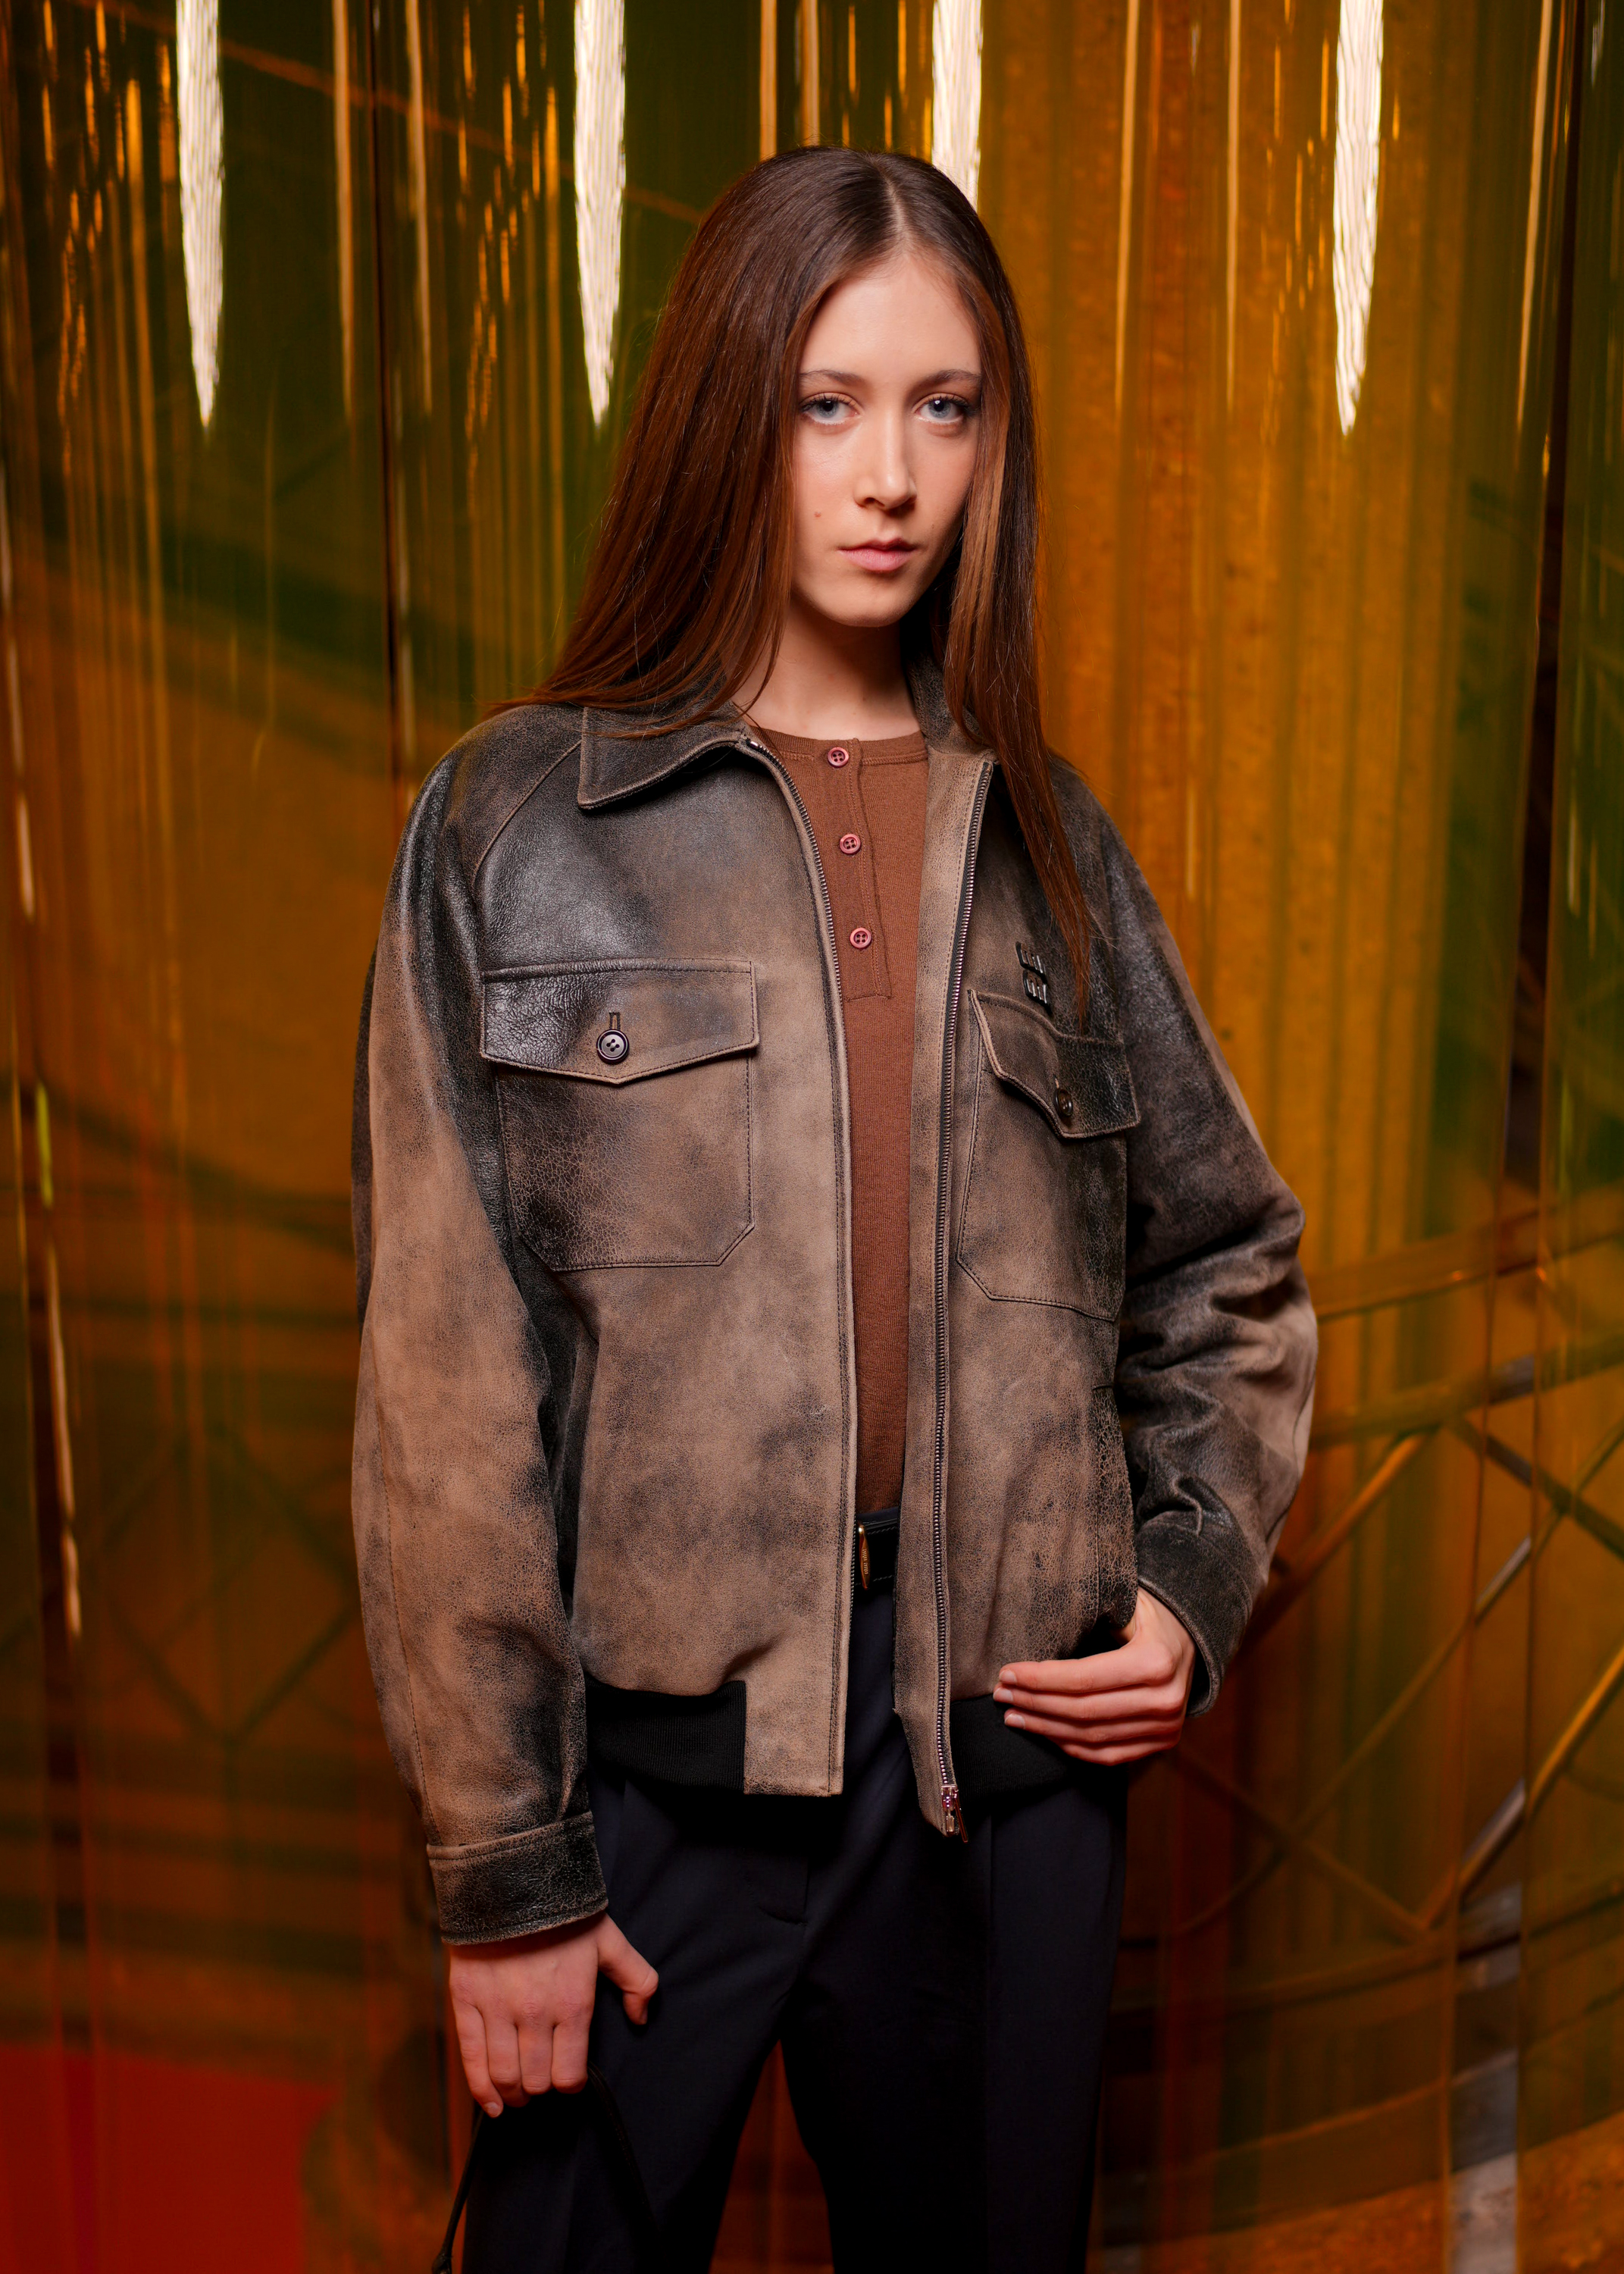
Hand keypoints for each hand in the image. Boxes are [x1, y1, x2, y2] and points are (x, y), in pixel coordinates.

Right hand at [448, 1913, 658, 2116]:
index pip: (569, 2075)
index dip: (570, 2083)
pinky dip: (480, 2089)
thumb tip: (640, 2018)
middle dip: (541, 2088)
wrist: (511, 1877)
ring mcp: (497, 2009)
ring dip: (513, 2093)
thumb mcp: (610, 1941)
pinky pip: (471, 2059)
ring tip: (519, 2092)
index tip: (569, 2075)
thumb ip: (637, 1979)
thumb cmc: (564, 1912)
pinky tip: (492, 2103)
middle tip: (541, 2081)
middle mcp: (534, 2013)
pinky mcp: (466, 2001)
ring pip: (504, 2076)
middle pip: (536, 2081)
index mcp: (572, 2003)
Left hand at [993, 1591, 1196, 1765]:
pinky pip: (1108, 1754)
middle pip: (1083, 1711)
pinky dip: (1071, 1747)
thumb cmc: (1148, 1615)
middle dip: (1035, 1704)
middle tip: (1001, 1695)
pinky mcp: (1162, 1743)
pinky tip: (1044, 1732)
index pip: (1084, 1679)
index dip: (1040, 1679)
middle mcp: (1165, 1700)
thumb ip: (1092, 1615)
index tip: (1007, 1674)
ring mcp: (1166, 1728)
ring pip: (1091, 1738)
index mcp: (1155, 1661)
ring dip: (1046, 1729)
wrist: (1192, 1640)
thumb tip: (1031, 1623)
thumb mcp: (1127, 1602)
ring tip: (1014, 1715)